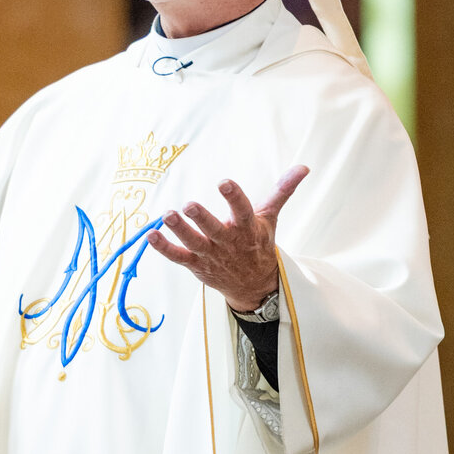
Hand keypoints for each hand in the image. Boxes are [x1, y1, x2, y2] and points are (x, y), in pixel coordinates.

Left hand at [146, 165, 308, 312]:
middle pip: (214, 230)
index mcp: (247, 229)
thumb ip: (282, 191)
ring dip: (179, 230)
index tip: (224, 182)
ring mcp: (211, 255)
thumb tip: (304, 167)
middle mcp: (228, 242)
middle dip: (202, 218)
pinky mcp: (196, 265)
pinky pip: (178, 256)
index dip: (234, 197)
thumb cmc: (258, 244)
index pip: (243, 211)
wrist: (254, 286)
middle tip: (189, 205)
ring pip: (193, 243)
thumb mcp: (271, 217)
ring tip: (168, 215)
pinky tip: (150, 235)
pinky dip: (164, 248)